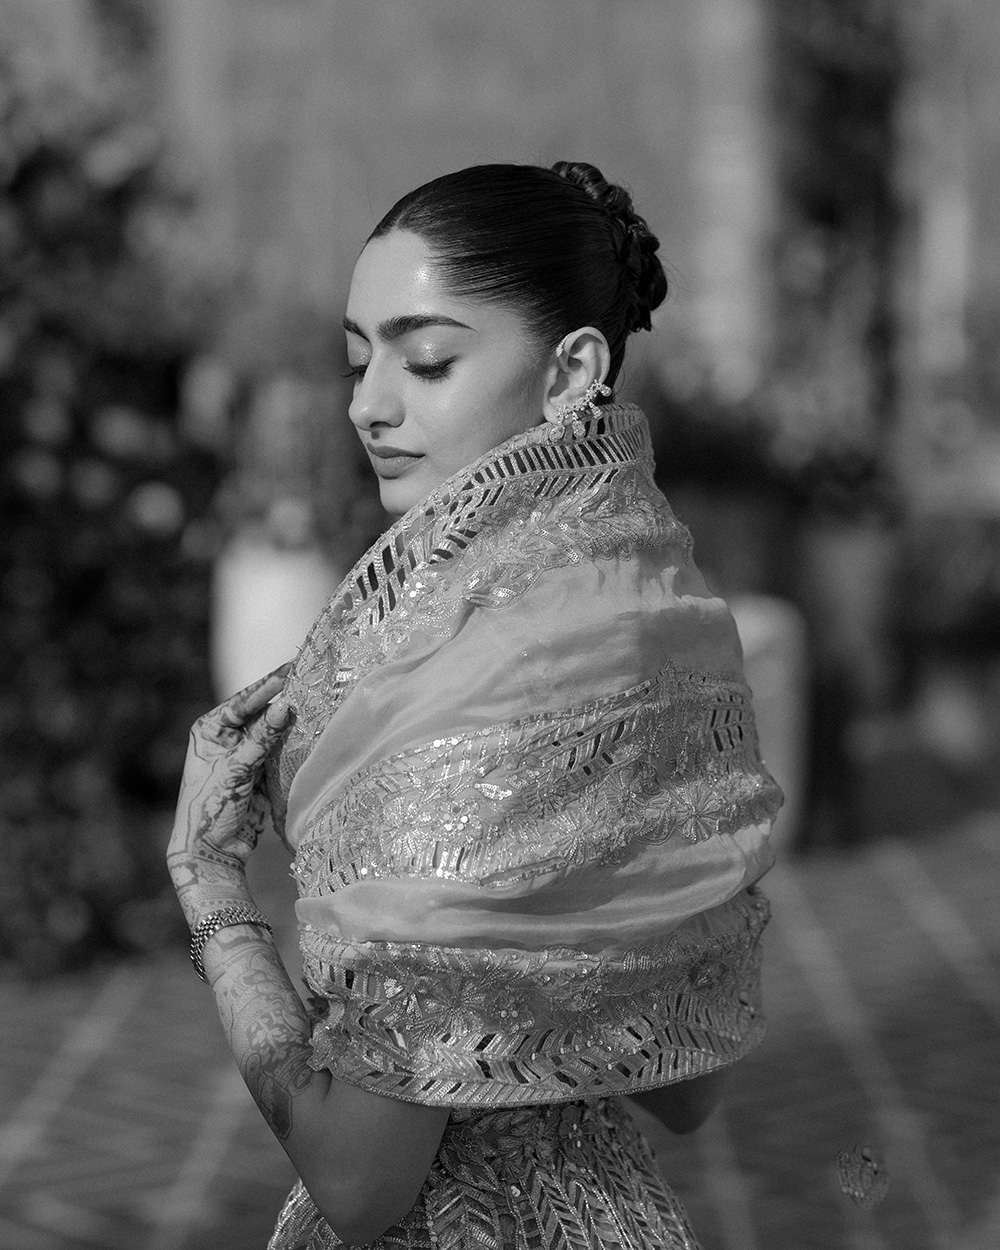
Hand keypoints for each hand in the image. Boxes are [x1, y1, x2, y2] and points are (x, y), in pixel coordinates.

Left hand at [167, 665, 292, 926]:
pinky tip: (312, 728)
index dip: (267, 687)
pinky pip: (280, 749)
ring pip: (272, 730)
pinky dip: (294, 741)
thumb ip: (261, 738)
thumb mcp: (236, 770)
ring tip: (316, 700)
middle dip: (283, 699)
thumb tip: (284, 706)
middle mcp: (225, 737)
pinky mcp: (260, 770)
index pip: (243, 701)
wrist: (213, 851)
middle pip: (259, 712)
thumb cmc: (212, 808)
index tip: (291, 671)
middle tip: (310, 680)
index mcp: (209, 730)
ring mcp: (244, 753)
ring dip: (291, 720)